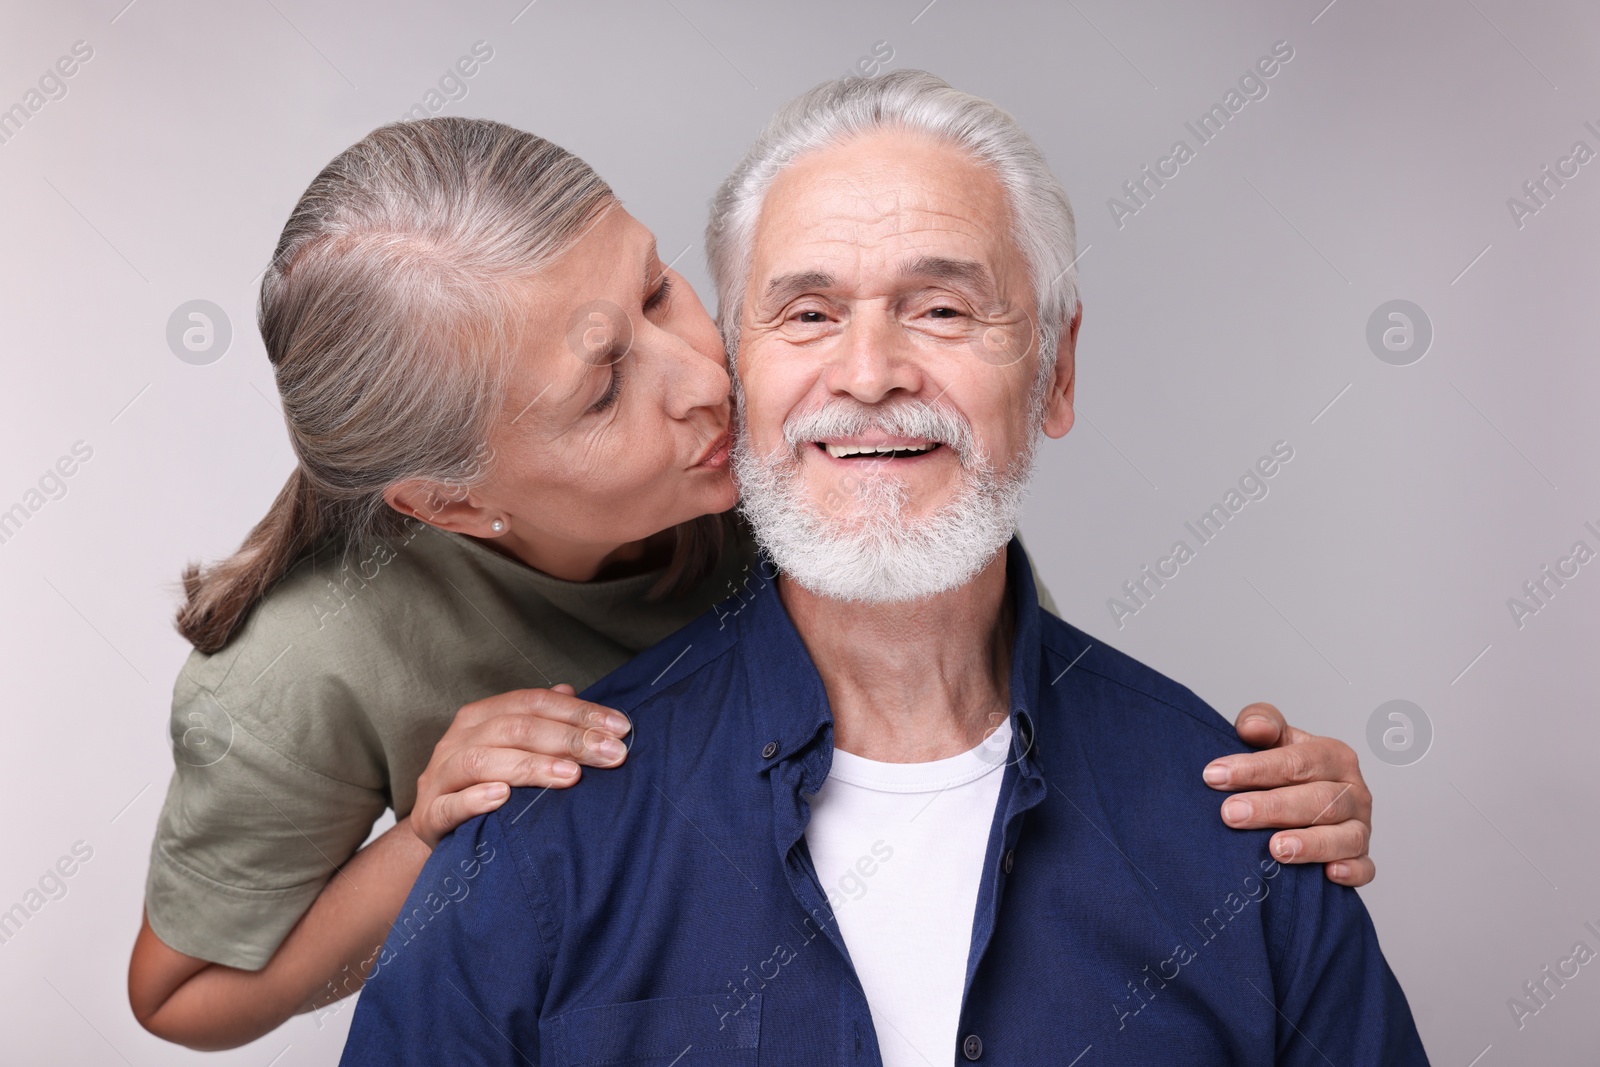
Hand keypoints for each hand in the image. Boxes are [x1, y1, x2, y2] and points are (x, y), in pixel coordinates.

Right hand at [411, 685, 630, 848]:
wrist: (441, 831)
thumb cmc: (485, 786)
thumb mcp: (513, 750)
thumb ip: (541, 721)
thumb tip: (571, 690)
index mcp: (481, 717)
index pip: (534, 703)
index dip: (578, 712)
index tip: (620, 728)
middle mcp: (458, 739)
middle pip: (515, 728)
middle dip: (569, 739)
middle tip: (610, 755)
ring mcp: (440, 776)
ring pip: (482, 760)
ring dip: (531, 766)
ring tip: (571, 775)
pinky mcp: (429, 814)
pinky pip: (450, 804)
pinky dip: (476, 798)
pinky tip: (504, 797)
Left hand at [1202, 702, 1373, 886]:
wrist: (1300, 797)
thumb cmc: (1284, 768)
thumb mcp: (1273, 738)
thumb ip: (1262, 722)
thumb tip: (1252, 728)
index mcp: (1333, 756)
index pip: (1297, 761)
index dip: (1255, 768)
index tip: (1214, 776)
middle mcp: (1353, 791)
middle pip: (1319, 799)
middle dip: (1273, 807)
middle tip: (1231, 814)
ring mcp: (1360, 826)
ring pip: (1344, 836)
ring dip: (1310, 844)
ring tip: (1276, 849)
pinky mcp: (1361, 857)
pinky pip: (1364, 868)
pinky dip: (1352, 871)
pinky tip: (1329, 874)